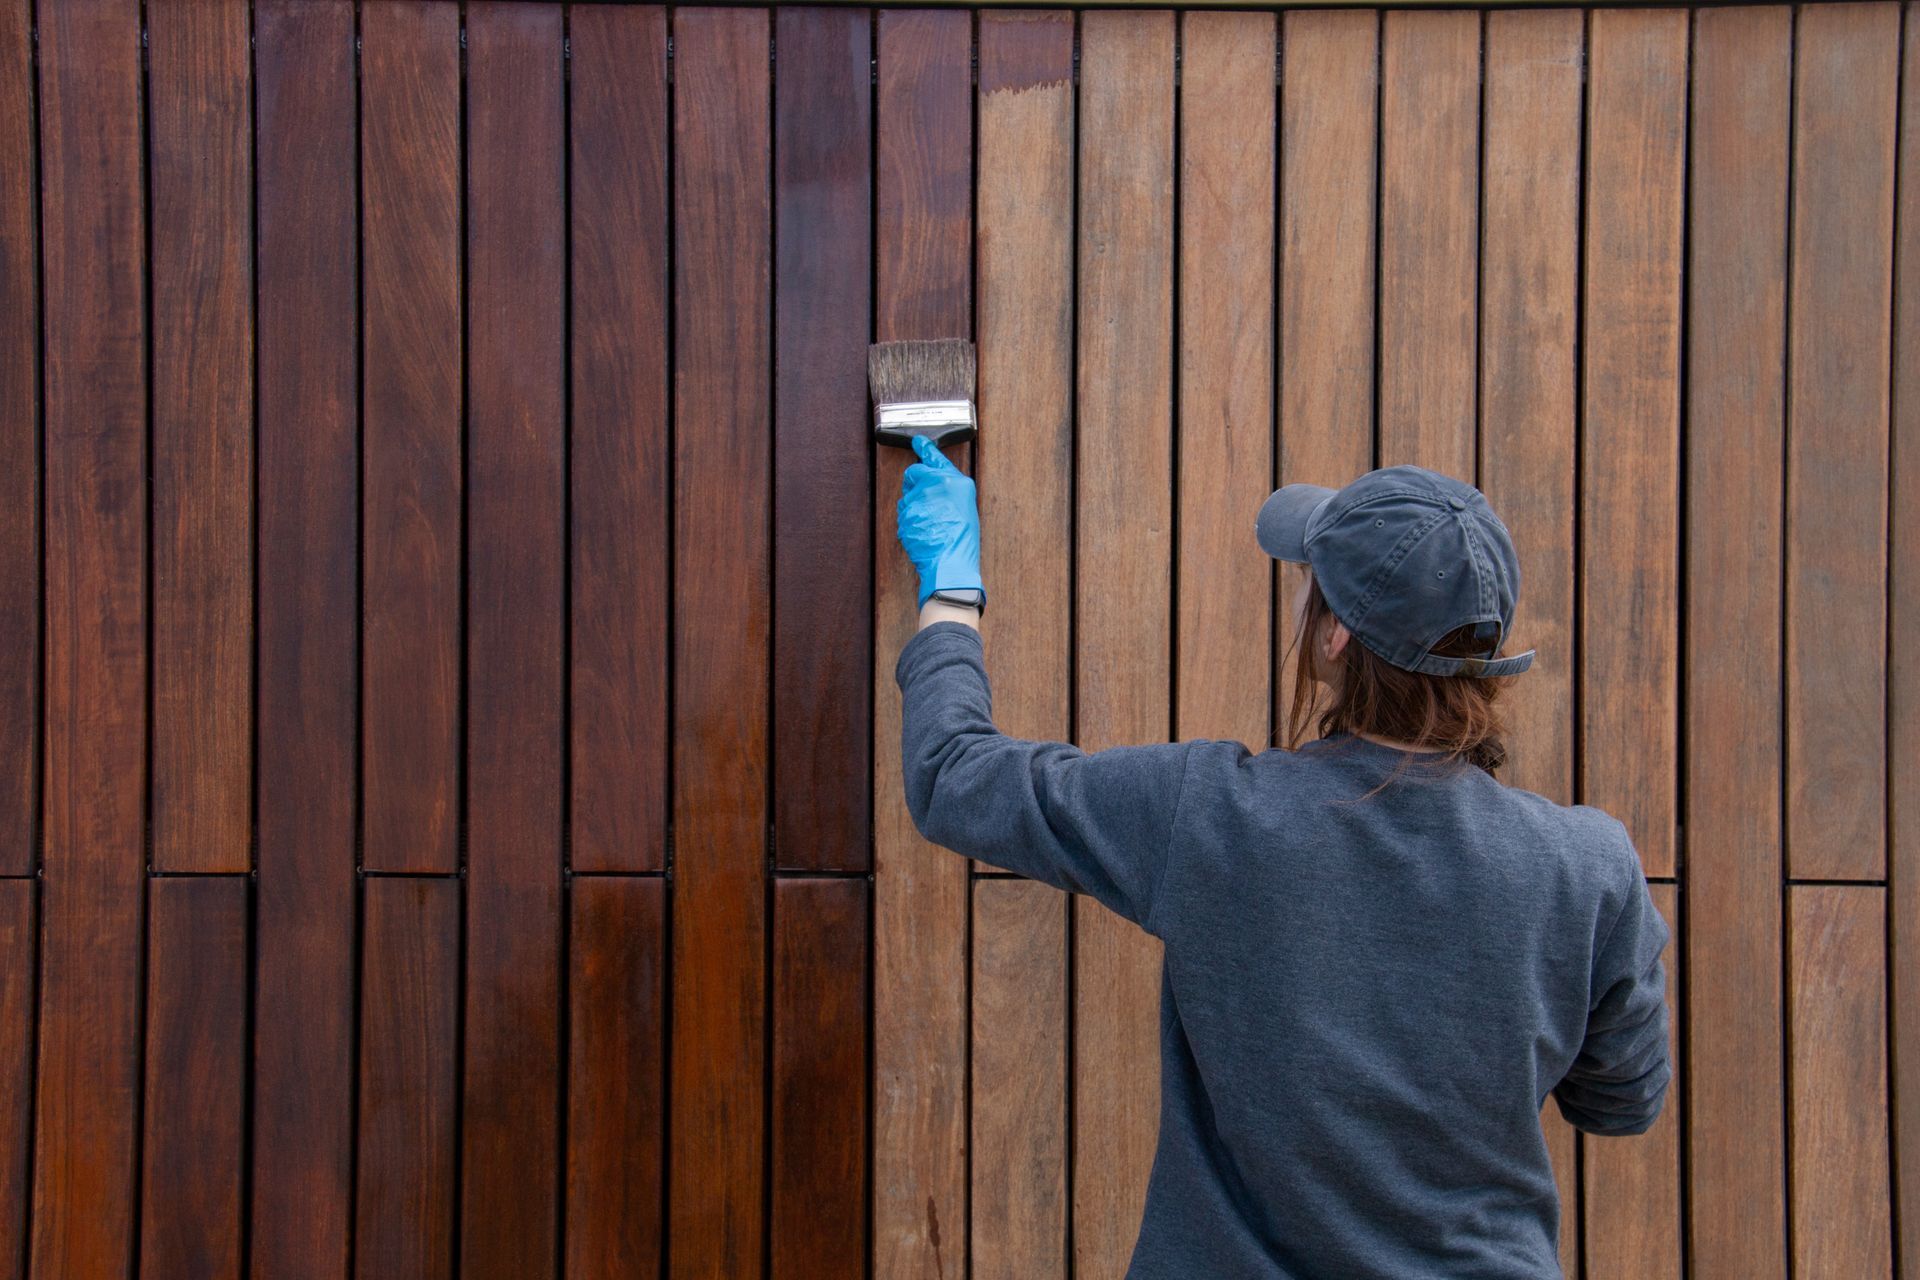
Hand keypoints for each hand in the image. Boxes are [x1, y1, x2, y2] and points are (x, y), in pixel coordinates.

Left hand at [896, 435, 984, 608]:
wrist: (950, 562)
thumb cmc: (962, 539)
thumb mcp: (966, 507)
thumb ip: (950, 490)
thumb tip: (935, 484)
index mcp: (954, 481)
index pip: (934, 458)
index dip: (925, 449)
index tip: (918, 441)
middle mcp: (934, 485)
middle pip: (913, 474)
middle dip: (915, 484)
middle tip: (926, 501)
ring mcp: (917, 499)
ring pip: (907, 496)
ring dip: (914, 506)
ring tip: (930, 524)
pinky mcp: (905, 514)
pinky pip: (903, 514)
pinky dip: (910, 521)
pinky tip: (923, 532)